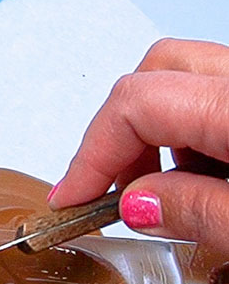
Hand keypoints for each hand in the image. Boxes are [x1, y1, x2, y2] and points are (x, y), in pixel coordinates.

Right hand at [49, 38, 228, 255]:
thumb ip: (198, 211)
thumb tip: (138, 203)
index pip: (137, 105)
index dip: (90, 157)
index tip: (70, 201)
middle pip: (156, 72)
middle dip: (116, 135)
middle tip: (110, 194)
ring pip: (187, 80)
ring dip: (155, 136)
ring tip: (163, 194)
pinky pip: (217, 98)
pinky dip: (192, 137)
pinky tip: (205, 181)